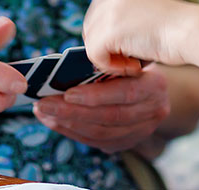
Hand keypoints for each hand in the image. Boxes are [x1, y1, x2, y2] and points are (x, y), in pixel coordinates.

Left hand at [31, 65, 169, 152]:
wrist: (153, 87)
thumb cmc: (132, 64)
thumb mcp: (126, 57)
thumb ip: (104, 64)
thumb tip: (62, 69)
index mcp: (155, 85)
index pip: (125, 93)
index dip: (96, 95)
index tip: (67, 93)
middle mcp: (154, 111)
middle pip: (110, 117)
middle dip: (72, 112)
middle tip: (43, 104)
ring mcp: (142, 131)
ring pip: (101, 133)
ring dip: (67, 124)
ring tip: (43, 112)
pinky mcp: (127, 142)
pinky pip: (96, 141)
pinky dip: (72, 132)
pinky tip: (54, 122)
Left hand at [83, 0, 195, 73]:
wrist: (192, 31)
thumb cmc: (180, 32)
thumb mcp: (149, 19)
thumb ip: (129, 23)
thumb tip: (109, 44)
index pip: (97, 14)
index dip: (103, 35)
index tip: (120, 51)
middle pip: (91, 28)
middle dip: (103, 48)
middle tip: (126, 62)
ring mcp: (111, 14)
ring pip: (91, 43)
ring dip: (108, 60)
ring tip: (132, 66)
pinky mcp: (110, 32)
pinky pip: (95, 55)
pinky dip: (110, 67)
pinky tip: (133, 68)